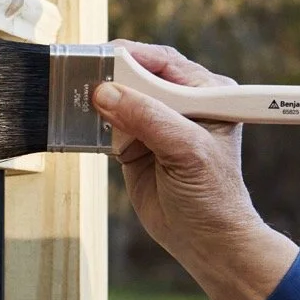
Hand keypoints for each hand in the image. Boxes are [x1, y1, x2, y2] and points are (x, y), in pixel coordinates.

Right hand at [93, 39, 298, 299]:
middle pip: (136, 76)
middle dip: (113, 81)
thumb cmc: (213, 196)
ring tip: (86, 107)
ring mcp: (155, 125)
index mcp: (205, 93)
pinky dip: (96, 126)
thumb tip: (106, 94)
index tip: (103, 62)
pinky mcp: (135, 145)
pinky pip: (108, 126)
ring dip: (102, 105)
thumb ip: (147, 118)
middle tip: (87, 86)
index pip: (163, 62)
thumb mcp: (185, 150)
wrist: (205, 241)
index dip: (133, 59)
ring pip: (118, 100)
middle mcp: (179, 104)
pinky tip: (91, 129)